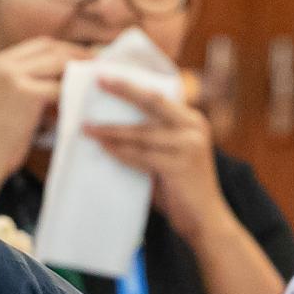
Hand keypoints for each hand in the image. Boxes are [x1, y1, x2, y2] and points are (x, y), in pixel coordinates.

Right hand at [0, 37, 96, 178]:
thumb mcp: (4, 98)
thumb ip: (25, 80)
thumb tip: (64, 70)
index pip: (36, 46)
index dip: (62, 49)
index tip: (81, 56)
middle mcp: (0, 64)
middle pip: (47, 47)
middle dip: (75, 53)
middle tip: (96, 62)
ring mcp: (10, 76)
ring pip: (57, 62)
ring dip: (78, 69)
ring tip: (95, 76)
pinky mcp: (25, 93)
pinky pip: (59, 87)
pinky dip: (74, 91)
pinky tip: (85, 96)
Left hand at [88, 73, 228, 231]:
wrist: (205, 219)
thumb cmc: (180, 187)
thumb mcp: (170, 154)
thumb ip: (152, 138)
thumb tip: (112, 125)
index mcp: (192, 119)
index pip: (159, 95)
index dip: (134, 84)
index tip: (109, 75)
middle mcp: (194, 126)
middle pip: (152, 101)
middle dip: (123, 90)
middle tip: (99, 81)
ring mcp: (189, 145)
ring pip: (141, 132)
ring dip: (111, 130)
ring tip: (88, 128)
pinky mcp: (179, 165)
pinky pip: (141, 155)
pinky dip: (120, 152)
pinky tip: (104, 149)